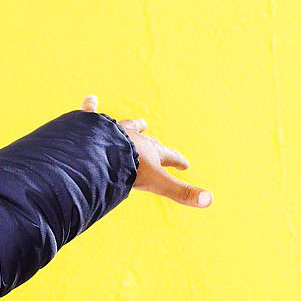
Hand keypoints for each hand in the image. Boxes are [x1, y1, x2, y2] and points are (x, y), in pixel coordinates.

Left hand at [81, 96, 211, 208]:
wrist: (99, 155)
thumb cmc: (129, 169)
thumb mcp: (156, 183)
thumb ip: (180, 192)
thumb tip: (210, 200)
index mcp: (149, 152)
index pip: (168, 156)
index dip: (177, 160)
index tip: (185, 164)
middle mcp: (134, 139)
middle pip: (148, 142)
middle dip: (155, 145)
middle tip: (158, 144)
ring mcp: (113, 131)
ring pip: (126, 127)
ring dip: (133, 126)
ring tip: (139, 124)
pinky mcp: (93, 127)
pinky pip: (91, 113)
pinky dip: (91, 107)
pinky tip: (90, 100)